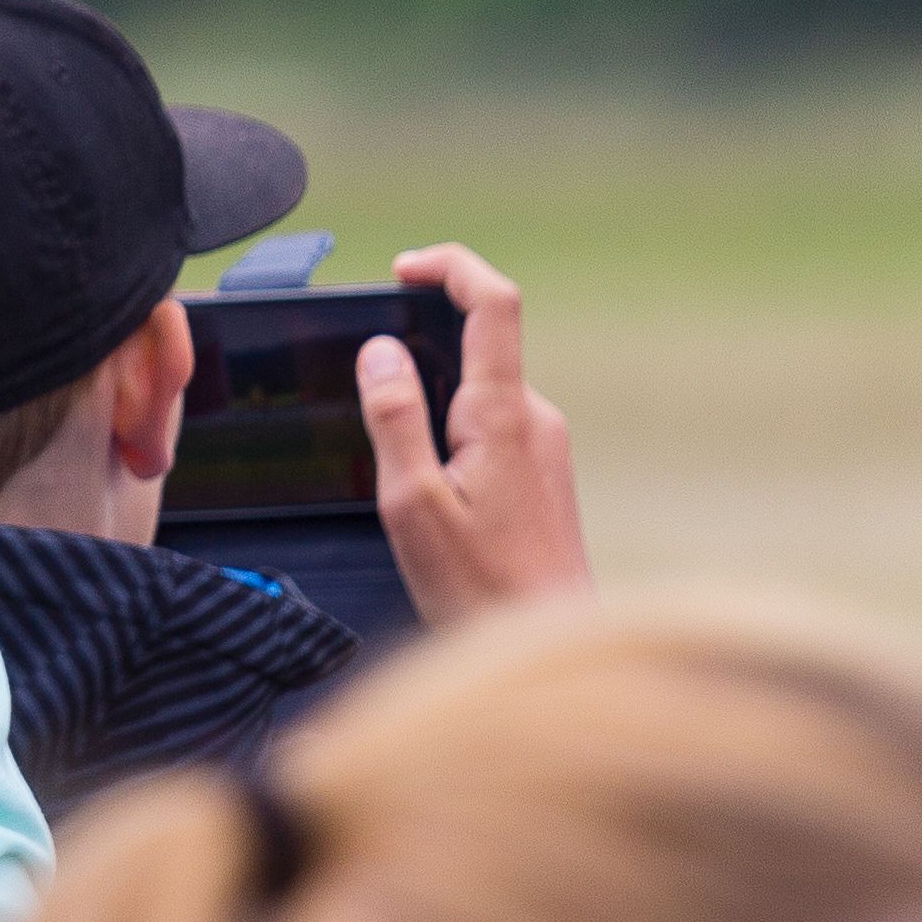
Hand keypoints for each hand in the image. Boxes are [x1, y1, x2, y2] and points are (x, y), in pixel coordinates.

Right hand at [356, 242, 588, 622]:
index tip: (401, 271)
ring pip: (483, 392)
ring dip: (436, 401)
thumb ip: (394, 416)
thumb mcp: (412, 503)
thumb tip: (380, 349)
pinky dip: (454, 433)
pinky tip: (432, 491)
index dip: (448, 266)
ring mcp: (546, 449)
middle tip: (370, 388)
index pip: (493, 302)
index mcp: (504, 415)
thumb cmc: (481, 591)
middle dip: (422, 348)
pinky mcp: (545, 479)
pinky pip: (493, 427)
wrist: (552, 654)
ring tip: (398, 464)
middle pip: (482, 345)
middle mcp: (536, 421)